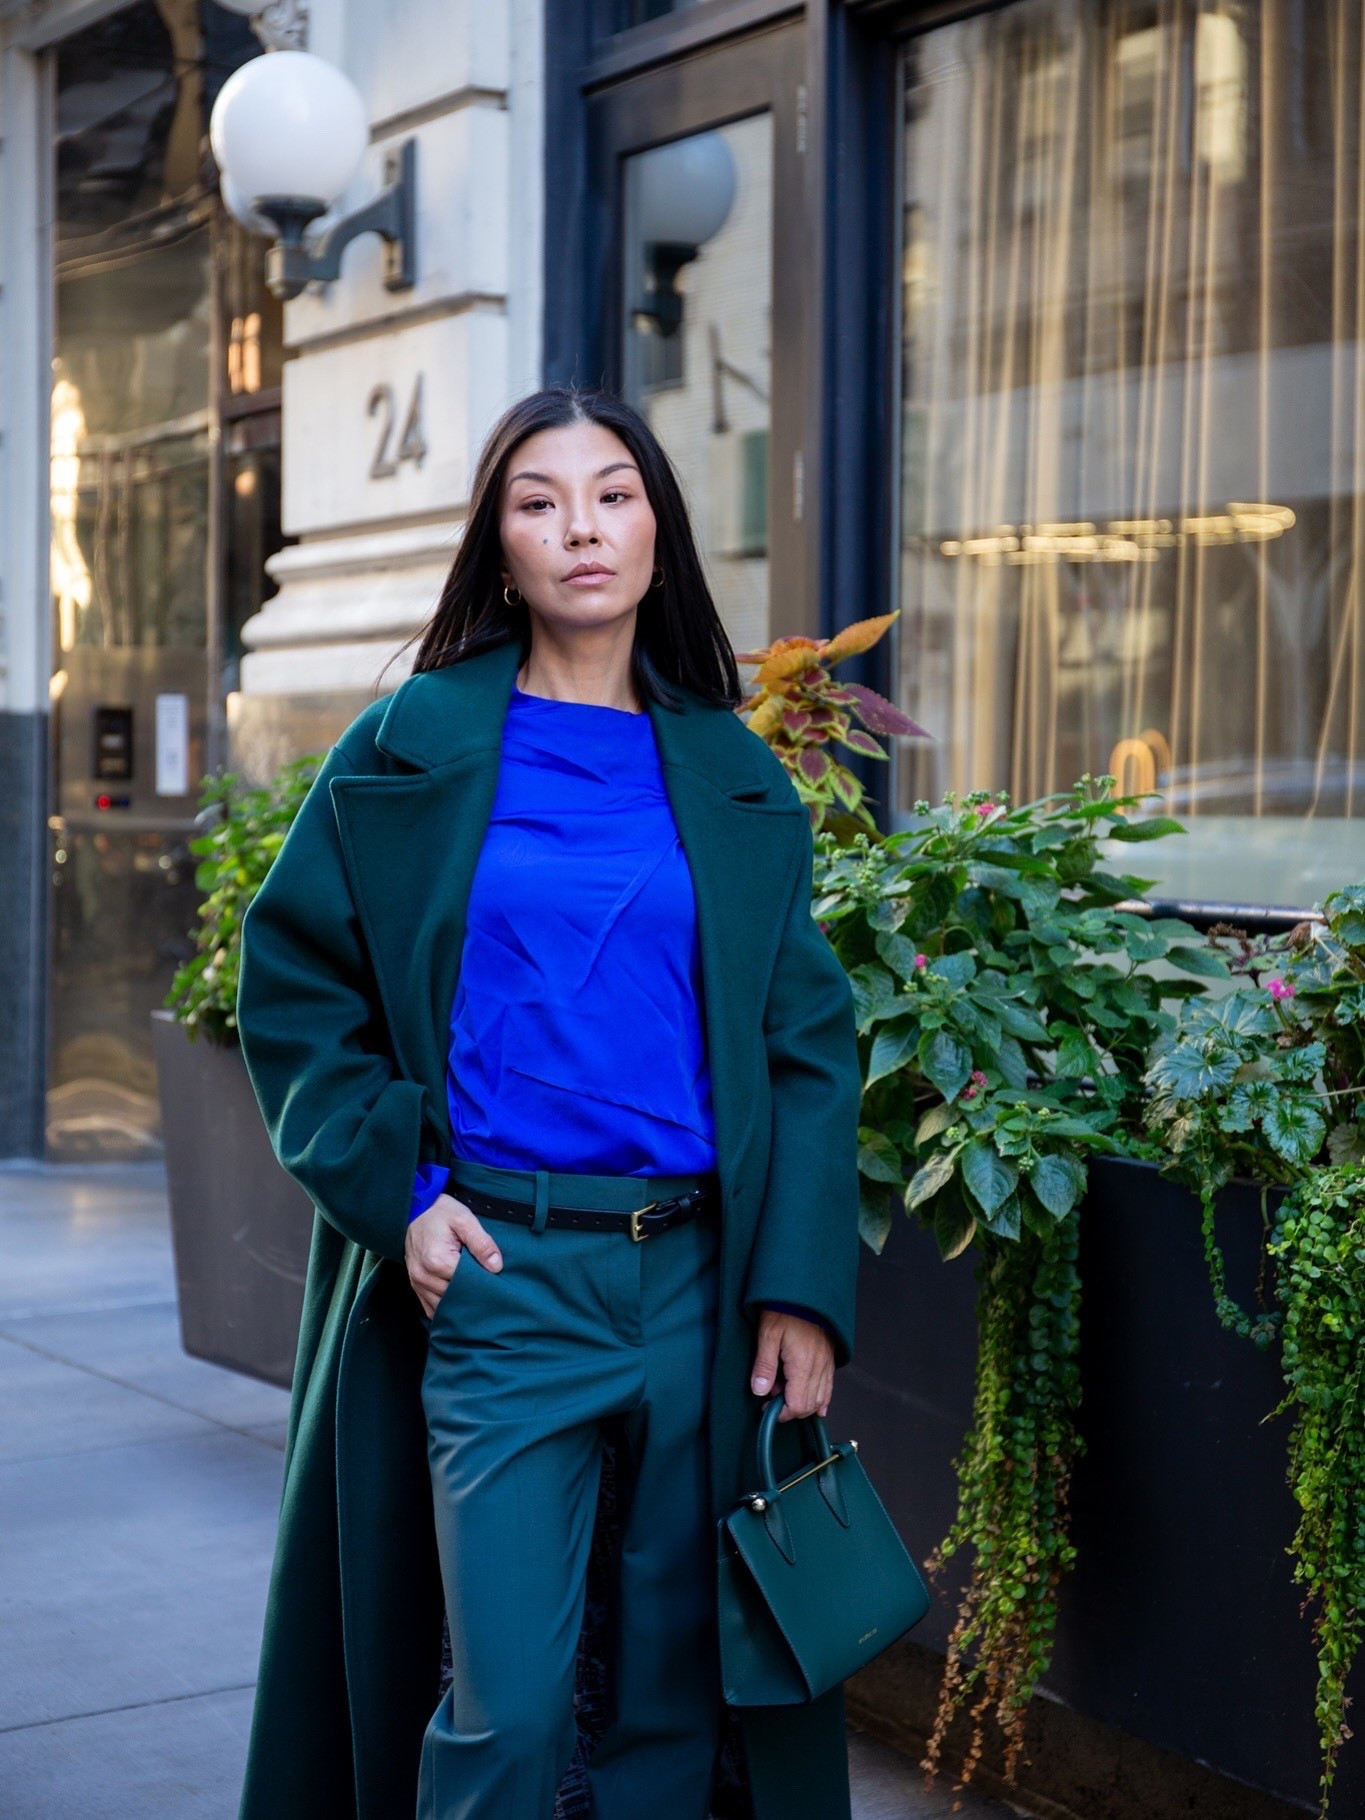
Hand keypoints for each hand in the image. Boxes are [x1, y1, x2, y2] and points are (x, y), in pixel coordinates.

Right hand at [405, 1192, 503, 1318]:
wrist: (415, 1209)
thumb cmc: (440, 1213)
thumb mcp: (464, 1219)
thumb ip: (482, 1243)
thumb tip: (496, 1267)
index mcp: (438, 1261)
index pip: (467, 1283)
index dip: (482, 1281)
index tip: (492, 1276)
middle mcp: (424, 1276)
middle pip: (455, 1296)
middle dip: (471, 1292)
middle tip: (485, 1285)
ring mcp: (417, 1283)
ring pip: (443, 1306)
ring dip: (457, 1302)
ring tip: (472, 1291)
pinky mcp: (415, 1285)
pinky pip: (430, 1307)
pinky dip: (444, 1306)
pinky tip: (457, 1300)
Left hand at [750, 1308, 833, 1420]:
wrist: (805, 1291)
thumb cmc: (785, 1309)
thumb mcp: (767, 1335)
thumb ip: (764, 1366)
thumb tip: (760, 1391)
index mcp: (803, 1365)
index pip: (797, 1405)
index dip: (781, 1412)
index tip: (767, 1407)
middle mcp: (819, 1367)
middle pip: (809, 1405)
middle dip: (790, 1409)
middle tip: (772, 1397)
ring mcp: (826, 1363)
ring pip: (821, 1398)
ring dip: (804, 1403)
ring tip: (785, 1392)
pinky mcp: (829, 1358)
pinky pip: (829, 1385)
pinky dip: (822, 1398)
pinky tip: (818, 1405)